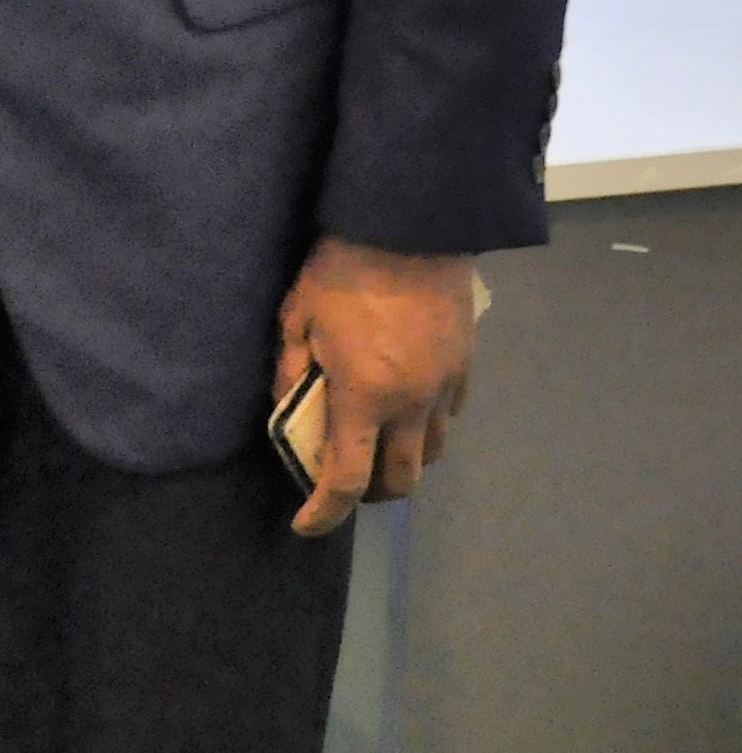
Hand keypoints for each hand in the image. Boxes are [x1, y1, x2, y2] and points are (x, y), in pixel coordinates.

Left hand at [277, 235, 478, 535]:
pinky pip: (449, 417)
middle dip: (370, 494)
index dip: (324, 511)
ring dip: (403, 462)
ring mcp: (446, 388)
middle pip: (401, 480)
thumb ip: (290, 371)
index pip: (347, 480)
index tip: (305, 523)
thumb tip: (286, 408)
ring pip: (432, 453)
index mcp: (365, 398)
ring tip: (375, 447)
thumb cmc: (343, 270)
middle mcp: (413, 405)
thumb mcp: (297, 318)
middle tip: (341, 482)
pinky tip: (404, 409)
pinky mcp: (466, 368)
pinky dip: (426, 427)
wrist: (411, 229)